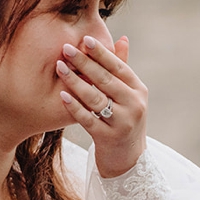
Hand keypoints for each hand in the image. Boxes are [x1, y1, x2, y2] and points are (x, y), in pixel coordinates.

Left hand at [56, 33, 147, 177]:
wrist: (129, 161)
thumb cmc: (125, 120)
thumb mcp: (129, 96)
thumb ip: (123, 69)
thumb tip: (123, 38)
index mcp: (139, 90)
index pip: (118, 66)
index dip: (101, 52)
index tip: (84, 39)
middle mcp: (134, 104)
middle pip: (106, 79)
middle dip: (84, 62)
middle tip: (66, 48)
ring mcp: (122, 122)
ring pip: (95, 98)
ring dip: (76, 81)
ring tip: (60, 67)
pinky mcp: (108, 138)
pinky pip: (88, 119)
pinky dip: (74, 106)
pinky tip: (62, 95)